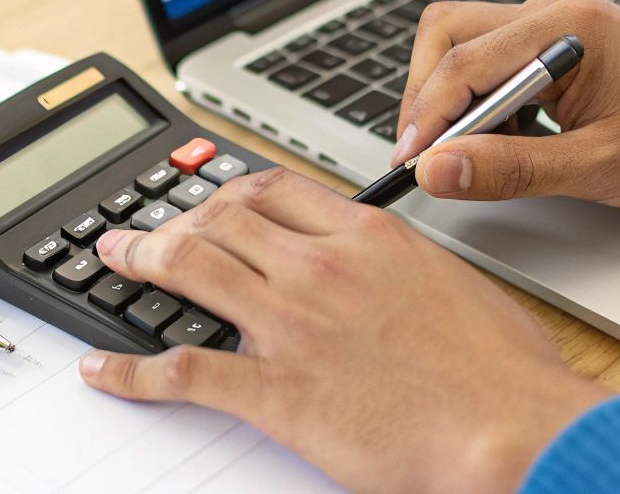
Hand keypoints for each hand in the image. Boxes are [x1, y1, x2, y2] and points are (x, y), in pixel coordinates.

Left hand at [78, 168, 608, 492]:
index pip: (274, 190)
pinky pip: (182, 370)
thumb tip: (377, 265)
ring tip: (114, 261)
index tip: (213, 202)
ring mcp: (291, 326)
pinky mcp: (274, 391)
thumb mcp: (454, 282)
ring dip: (140, 260)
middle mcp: (318, 268)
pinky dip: (130, 369)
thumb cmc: (501, 371)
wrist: (513, 428)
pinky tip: (106, 369)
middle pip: (221, 219)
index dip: (229, 193)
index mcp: (367, 236)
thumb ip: (400, 262)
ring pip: (189, 267)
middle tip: (144, 230)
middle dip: (172, 219)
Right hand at [393, 0, 619, 206]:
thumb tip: (438, 169)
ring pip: (461, 42)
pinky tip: (508, 135)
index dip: (424, 117)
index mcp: (563, 28)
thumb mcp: (598, 168)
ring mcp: (550, 13)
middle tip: (429, 157)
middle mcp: (550, 6)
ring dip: (452, 97)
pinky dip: (480, 95)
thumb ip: (511, 170)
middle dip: (426, 99)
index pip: (460, 64)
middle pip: (446, 36)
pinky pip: (489, 52)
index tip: (409, 164)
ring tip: (474, 150)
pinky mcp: (552, 30)